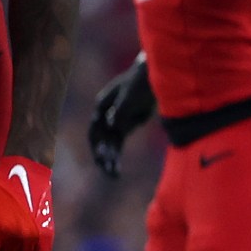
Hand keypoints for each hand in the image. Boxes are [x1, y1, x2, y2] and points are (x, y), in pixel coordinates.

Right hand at [88, 55, 156, 178]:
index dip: (97, 145)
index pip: (95, 130)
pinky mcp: (127, 124)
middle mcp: (105, 115)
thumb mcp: (130, 96)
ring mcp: (116, 120)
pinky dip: (116, 154)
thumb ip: (120, 112)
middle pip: (100, 139)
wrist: (155, 75)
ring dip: (110, 159)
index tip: (103, 158)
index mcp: (102, 106)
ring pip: (109, 143)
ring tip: (113, 175)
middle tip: (107, 171)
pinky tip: (116, 167)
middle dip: (103, 156)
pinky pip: (118, 142)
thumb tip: (112, 125)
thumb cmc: (140, 82)